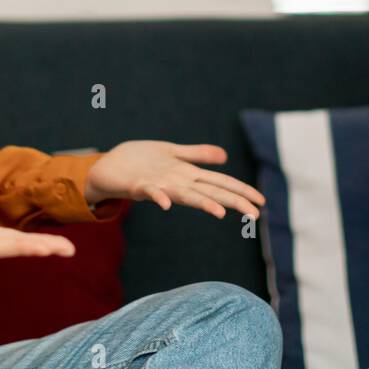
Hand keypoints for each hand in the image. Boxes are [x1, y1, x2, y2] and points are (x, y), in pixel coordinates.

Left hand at [86, 140, 264, 220]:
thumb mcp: (173, 153)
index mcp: (187, 176)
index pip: (220, 183)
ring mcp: (159, 185)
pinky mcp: (138, 185)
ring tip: (221, 212)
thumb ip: (198, 155)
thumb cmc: (139, 161)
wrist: (106, 168)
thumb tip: (224, 157)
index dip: (241, 191)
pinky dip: (157, 197)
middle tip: (255, 214)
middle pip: (209, 192)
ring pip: (185, 195)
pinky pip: (150, 192)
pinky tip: (165, 203)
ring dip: (202, 203)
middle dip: (232, 201)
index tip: (261, 203)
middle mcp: (177, 184)